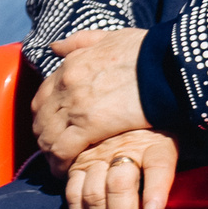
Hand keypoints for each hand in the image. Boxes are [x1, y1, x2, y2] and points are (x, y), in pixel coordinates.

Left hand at [36, 28, 153, 167]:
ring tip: (57, 165)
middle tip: (51, 151)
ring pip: (48, 134)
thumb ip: (78, 42)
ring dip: (50, 152)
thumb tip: (54, 47)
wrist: (166, 62)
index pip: (42, 96)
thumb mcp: (106, 38)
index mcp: (68, 66)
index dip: (43, 115)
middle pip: (41, 118)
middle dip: (44, 136)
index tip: (50, 128)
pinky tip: (65, 170)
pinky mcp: (90, 124)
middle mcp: (65, 84)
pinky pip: (63, 148)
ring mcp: (75, 104)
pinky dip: (60, 161)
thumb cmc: (145, 51)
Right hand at [63, 129, 177, 208]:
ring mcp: (92, 157)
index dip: (149, 197)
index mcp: (148, 146)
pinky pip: (71, 192)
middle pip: (114, 189)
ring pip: (91, 194)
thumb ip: (163, 176)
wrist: (119, 117)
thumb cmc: (150, 139)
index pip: (147, 172)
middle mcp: (116, 151)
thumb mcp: (166, 151)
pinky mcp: (75, 164)